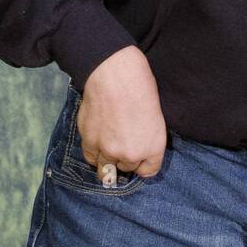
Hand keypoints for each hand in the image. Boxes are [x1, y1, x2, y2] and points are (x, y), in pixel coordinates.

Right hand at [77, 45, 167, 182]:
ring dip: (108, 160)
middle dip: (126, 157)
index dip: (143, 163)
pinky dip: (94, 153)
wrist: (114, 75)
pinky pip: (91, 158)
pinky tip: (97, 142)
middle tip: (123, 140)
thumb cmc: (139, 87)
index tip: (139, 155)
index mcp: (154, 147)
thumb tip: (137, 145)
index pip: (149, 171)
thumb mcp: (156, 115)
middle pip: (127, 168)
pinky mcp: (90, 143)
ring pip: (106, 170)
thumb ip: (147, 137)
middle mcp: (131, 155)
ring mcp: (109, 151)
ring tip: (108, 146)